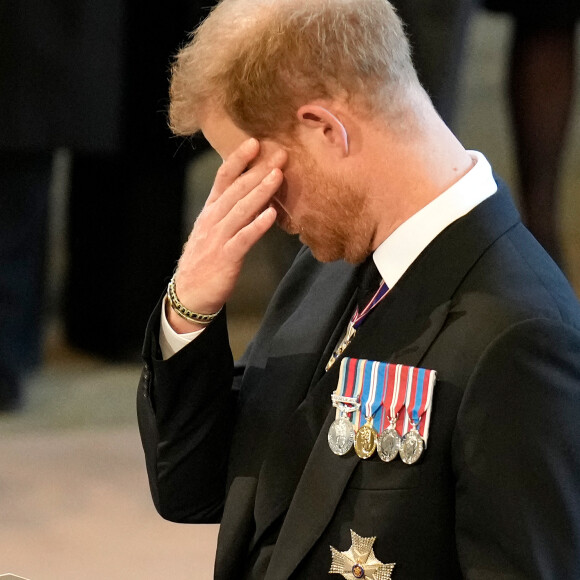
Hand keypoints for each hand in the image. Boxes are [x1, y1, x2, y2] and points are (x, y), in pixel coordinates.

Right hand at [168, 138, 286, 332]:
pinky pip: (243, 238)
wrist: (190, 294)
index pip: (223, 178)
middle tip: (279, 154)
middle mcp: (213, 220)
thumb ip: (231, 211)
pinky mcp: (226, 257)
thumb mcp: (214, 230)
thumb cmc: (206, 260)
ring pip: (240, 210)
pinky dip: (257, 225)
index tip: (255, 142)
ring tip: (278, 175)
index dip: (239, 159)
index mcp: (210, 211)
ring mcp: (218, 238)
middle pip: (236, 190)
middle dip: (258, 170)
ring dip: (260, 191)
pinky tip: (271, 214)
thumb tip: (255, 193)